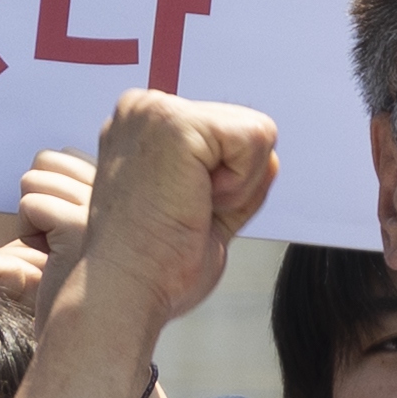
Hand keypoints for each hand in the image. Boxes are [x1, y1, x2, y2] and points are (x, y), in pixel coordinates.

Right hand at [61, 92, 279, 354]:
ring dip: (238, 186)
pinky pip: (257, 139)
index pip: (227, 136)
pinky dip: (240, 185)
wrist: (125, 290)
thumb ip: (231, 181)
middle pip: (247, 130)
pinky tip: (195, 202)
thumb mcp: (202, 210)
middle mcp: (144, 108)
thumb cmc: (156, 265)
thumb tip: (271, 158)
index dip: (225, 185)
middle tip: (186, 213)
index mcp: (144, 127)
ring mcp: (156, 110)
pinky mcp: (176, 122)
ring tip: (187, 208)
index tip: (181, 211)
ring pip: (258, 133)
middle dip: (236, 183)